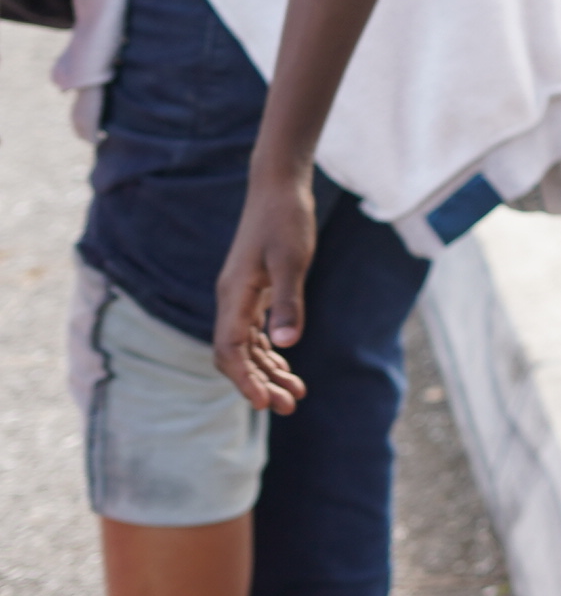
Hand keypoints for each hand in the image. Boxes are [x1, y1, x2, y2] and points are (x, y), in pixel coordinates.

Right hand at [212, 161, 317, 413]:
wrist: (278, 188)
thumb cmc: (285, 220)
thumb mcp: (292, 259)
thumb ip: (289, 301)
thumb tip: (287, 343)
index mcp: (234, 296)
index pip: (230, 351)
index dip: (245, 380)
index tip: (265, 404)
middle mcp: (231, 300)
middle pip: (237, 355)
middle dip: (260, 384)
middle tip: (290, 407)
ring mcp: (241, 297)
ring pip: (247, 347)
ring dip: (268, 372)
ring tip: (296, 396)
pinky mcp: (255, 291)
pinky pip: (255, 332)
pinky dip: (270, 352)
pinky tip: (287, 366)